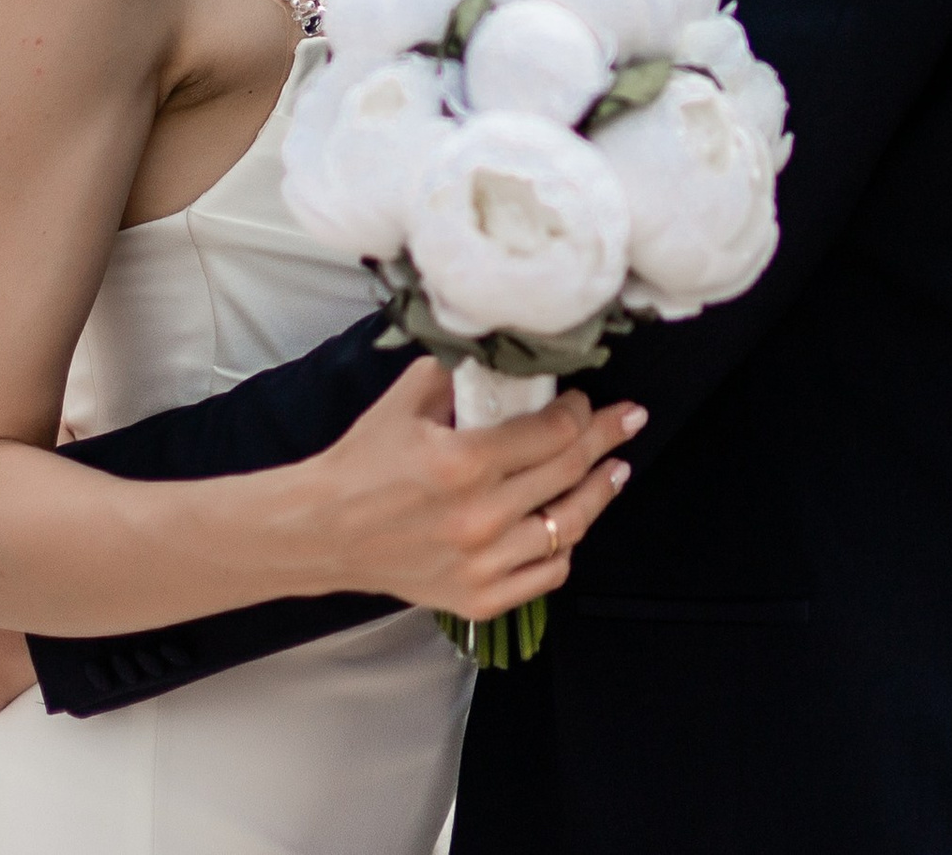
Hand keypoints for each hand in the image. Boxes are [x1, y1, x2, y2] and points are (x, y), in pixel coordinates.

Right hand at [282, 359, 641, 621]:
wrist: (323, 531)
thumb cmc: (364, 461)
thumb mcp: (409, 398)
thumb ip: (462, 373)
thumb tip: (508, 353)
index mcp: (464, 463)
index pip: (552, 433)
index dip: (580, 412)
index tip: (587, 400)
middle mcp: (480, 518)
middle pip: (568, 472)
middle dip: (606, 439)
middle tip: (628, 420)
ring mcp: (481, 565)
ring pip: (567, 526)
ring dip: (599, 493)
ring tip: (616, 470)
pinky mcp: (477, 599)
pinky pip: (545, 574)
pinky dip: (564, 546)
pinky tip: (570, 523)